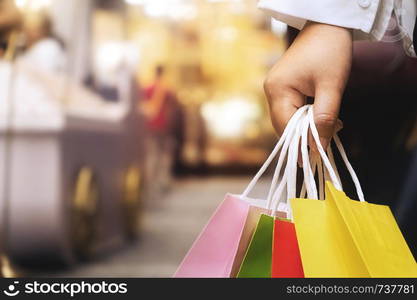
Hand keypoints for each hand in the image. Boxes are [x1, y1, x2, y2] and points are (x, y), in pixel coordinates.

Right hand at [264, 21, 351, 149]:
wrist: (326, 26)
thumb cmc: (330, 51)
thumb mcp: (331, 86)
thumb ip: (324, 117)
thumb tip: (318, 146)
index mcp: (278, 90)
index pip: (286, 126)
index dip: (300, 144)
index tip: (315, 158)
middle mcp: (271, 91)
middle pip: (284, 125)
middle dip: (304, 137)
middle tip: (326, 144)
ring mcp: (275, 88)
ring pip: (288, 119)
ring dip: (306, 128)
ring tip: (330, 129)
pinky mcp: (283, 87)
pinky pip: (291, 110)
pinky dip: (305, 118)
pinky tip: (320, 118)